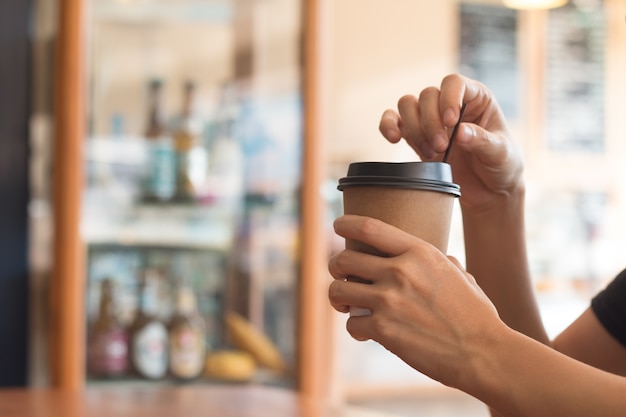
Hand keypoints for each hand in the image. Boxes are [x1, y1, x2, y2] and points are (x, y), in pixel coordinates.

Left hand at [328, 215, 503, 387]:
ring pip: (338, 290)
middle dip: (335, 266)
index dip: (346, 223)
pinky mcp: (383, 329)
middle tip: (340, 275)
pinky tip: (366, 331)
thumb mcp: (461, 276)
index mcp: (420, 252)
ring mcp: (389, 300)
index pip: (369, 227)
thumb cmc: (476, 316)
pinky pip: (351, 323)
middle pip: (344, 259)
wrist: (483, 354)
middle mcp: (400, 271)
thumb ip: (442, 263)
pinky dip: (356, 328)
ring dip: (338, 298)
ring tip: (346, 304)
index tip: (338, 225)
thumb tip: (442, 258)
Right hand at [378, 73, 523, 212]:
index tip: (451, 122)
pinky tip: (394, 139)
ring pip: (408, 105)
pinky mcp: (415, 137)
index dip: (448, 98)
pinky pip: (393, 122)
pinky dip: (388, 126)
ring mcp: (430, 119)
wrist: (489, 192)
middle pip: (427, 95)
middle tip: (442, 147)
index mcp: (476, 98)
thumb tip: (460, 132)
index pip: (454, 83)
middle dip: (431, 122)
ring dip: (414, 129)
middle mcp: (450, 104)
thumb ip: (483, 141)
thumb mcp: (502, 154)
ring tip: (431, 153)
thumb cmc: (502, 166)